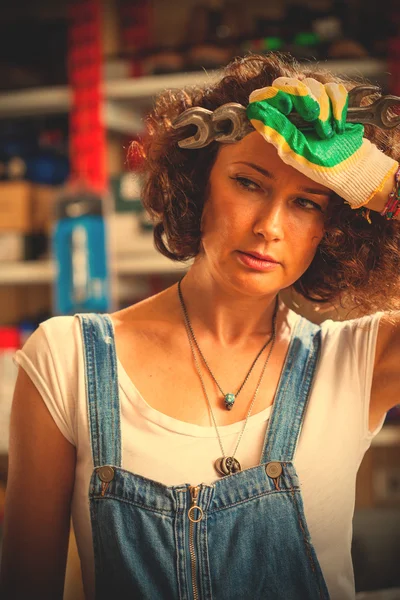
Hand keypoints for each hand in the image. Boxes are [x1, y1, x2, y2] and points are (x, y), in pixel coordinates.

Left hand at [246, 77, 397, 208]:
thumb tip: (256, 112)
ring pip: (311, 83)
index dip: (270, 95)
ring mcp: (312, 103)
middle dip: (302, 97)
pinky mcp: (332, 100)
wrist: (350, 167)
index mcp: (278, 123)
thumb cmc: (320, 165)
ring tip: (327, 132)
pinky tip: (338, 125)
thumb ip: (277, 130)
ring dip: (323, 108)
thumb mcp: (296, 151)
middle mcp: (292, 110)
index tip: (285, 105)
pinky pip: (333, 88)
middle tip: (313, 118)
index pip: (262, 97)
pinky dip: (338, 106)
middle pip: (286, 83)